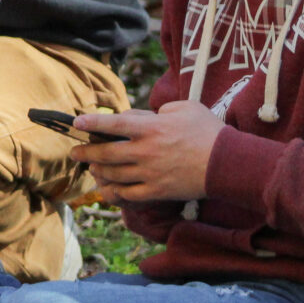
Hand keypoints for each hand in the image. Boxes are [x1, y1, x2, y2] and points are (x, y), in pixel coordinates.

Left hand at [72, 101, 223, 203]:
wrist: (228, 163)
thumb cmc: (209, 131)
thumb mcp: (185, 108)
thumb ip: (158, 111)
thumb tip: (139, 119)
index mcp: (151, 128)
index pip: (112, 124)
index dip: (91, 123)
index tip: (76, 123)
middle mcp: (145, 151)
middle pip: (105, 154)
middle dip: (85, 153)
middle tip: (74, 152)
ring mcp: (149, 173)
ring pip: (113, 175)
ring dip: (97, 172)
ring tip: (91, 169)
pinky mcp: (156, 191)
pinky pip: (127, 194)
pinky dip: (113, 192)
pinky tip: (106, 188)